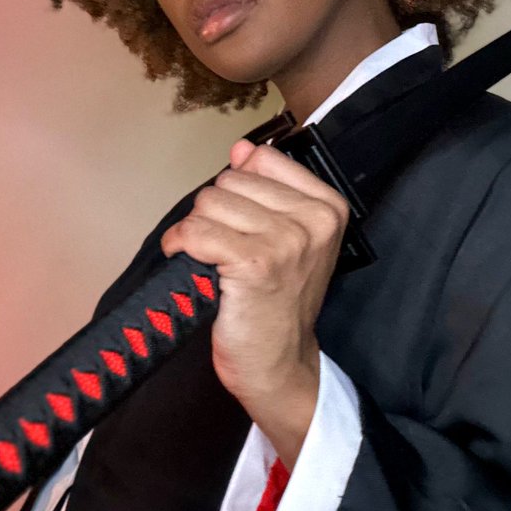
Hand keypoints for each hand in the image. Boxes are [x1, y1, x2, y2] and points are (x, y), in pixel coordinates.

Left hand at [159, 137, 350, 466]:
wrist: (279, 363)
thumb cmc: (277, 301)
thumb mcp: (285, 237)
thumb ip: (266, 187)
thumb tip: (242, 148)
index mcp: (328, 206)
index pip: (260, 161)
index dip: (239, 192)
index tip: (245, 226)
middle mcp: (314, 219)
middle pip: (230, 181)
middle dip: (216, 213)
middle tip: (228, 251)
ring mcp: (288, 240)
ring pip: (209, 202)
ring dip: (198, 232)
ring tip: (215, 262)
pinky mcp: (255, 263)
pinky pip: (196, 232)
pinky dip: (181, 247)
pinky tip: (194, 266)